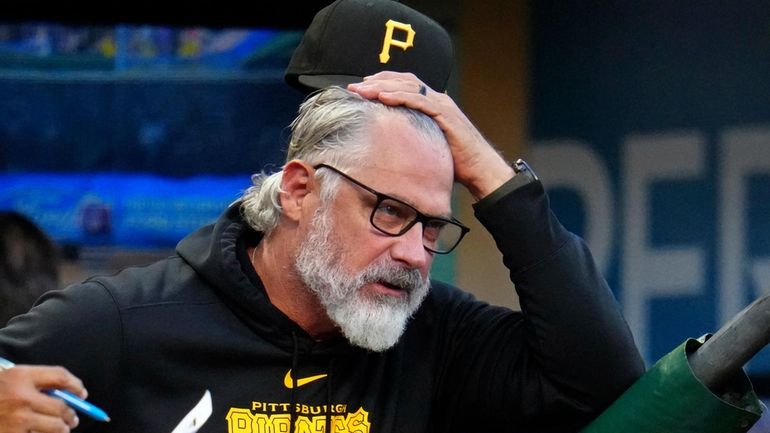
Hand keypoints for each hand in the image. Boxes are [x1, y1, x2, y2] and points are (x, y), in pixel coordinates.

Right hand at [0, 365, 83, 432]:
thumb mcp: (10, 380)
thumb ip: (35, 383)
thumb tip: (65, 394)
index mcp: (21, 377)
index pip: (60, 377)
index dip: (76, 386)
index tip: (81, 394)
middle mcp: (22, 397)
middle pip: (61, 407)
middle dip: (71, 415)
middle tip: (73, 419)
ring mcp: (18, 419)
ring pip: (56, 426)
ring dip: (62, 429)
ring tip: (62, 429)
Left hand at [348, 71, 514, 199]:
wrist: (479, 168)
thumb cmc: (455, 160)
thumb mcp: (428, 143)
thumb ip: (413, 136)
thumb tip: (390, 145)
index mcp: (433, 103)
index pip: (404, 84)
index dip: (383, 82)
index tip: (362, 87)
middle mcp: (438, 99)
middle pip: (403, 80)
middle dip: (377, 81)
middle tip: (355, 86)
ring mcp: (442, 105)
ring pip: (409, 87)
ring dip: (383, 87)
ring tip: (363, 90)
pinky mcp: (445, 115)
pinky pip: (420, 101)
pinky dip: (400, 97)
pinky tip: (383, 98)